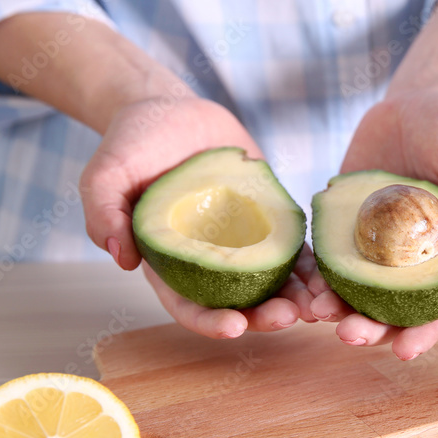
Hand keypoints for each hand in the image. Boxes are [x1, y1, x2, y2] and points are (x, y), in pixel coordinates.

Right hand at [80, 96, 315, 337]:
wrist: (171, 109)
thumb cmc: (132, 144)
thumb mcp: (105, 173)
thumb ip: (104, 213)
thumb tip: (120, 259)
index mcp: (170, 264)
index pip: (189, 306)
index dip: (211, 322)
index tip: (235, 327)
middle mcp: (209, 262)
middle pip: (239, 303)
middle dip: (264, 317)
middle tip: (289, 318)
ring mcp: (243, 244)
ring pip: (273, 283)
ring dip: (296, 299)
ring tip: (320, 306)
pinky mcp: (269, 221)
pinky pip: (295, 250)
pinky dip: (312, 267)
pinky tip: (333, 275)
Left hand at [308, 88, 437, 359]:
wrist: (417, 101)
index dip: (423, 333)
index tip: (403, 352)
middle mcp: (407, 260)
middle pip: (388, 307)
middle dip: (369, 327)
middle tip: (348, 335)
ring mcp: (373, 244)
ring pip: (352, 288)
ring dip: (334, 306)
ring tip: (314, 314)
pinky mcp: (343, 223)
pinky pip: (325, 255)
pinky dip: (311, 273)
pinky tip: (296, 284)